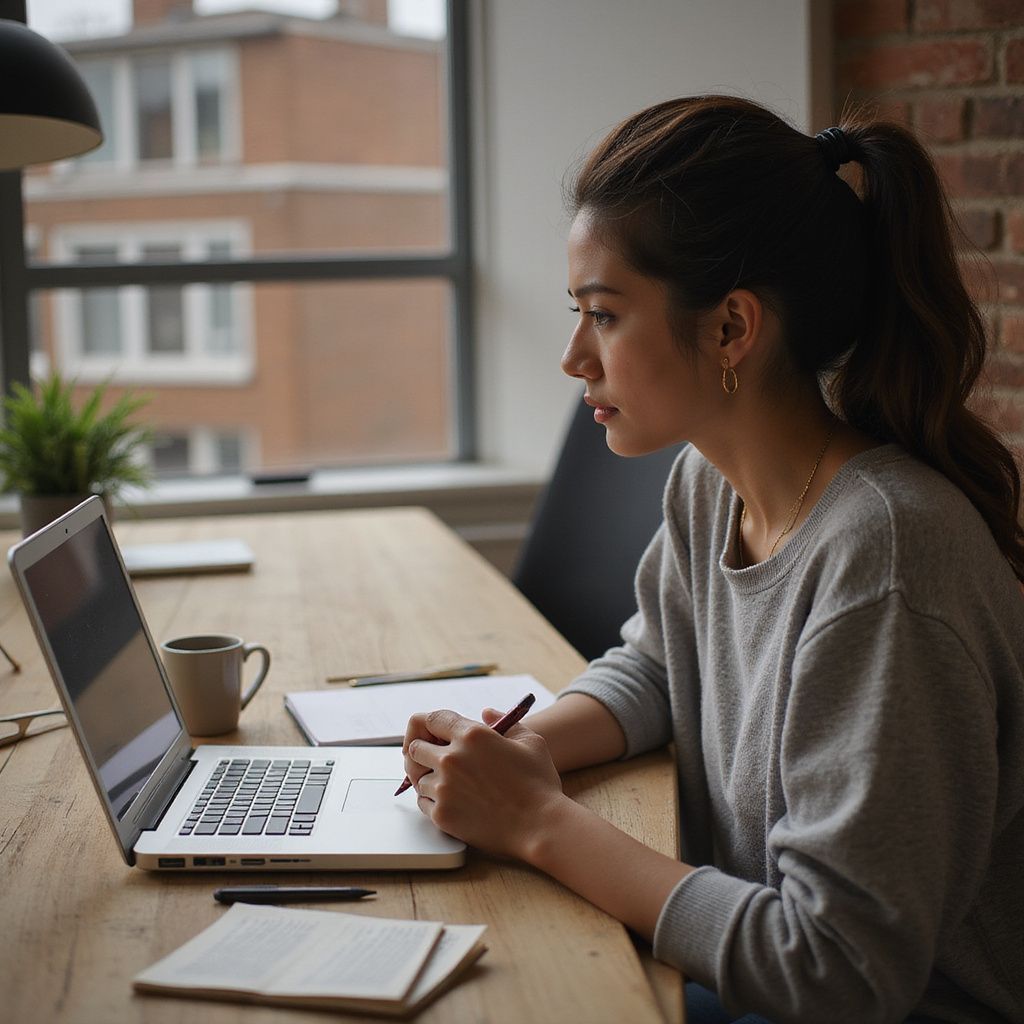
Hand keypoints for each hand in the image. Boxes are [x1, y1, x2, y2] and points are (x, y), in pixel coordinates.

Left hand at [401, 706, 566, 859]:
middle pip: (414, 748)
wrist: (539, 826)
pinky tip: (450, 800)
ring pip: (417, 777)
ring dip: (428, 777)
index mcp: (471, 735)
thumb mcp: (530, 741)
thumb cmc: (538, 784)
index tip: (431, 733)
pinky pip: (422, 802)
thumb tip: (486, 713)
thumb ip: (505, 721)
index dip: (428, 725)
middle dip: (423, 751)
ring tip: (448, 782)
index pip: (430, 719)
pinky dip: (431, 800)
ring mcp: (443, 788)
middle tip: (435, 759)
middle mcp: (451, 759)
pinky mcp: (441, 815)